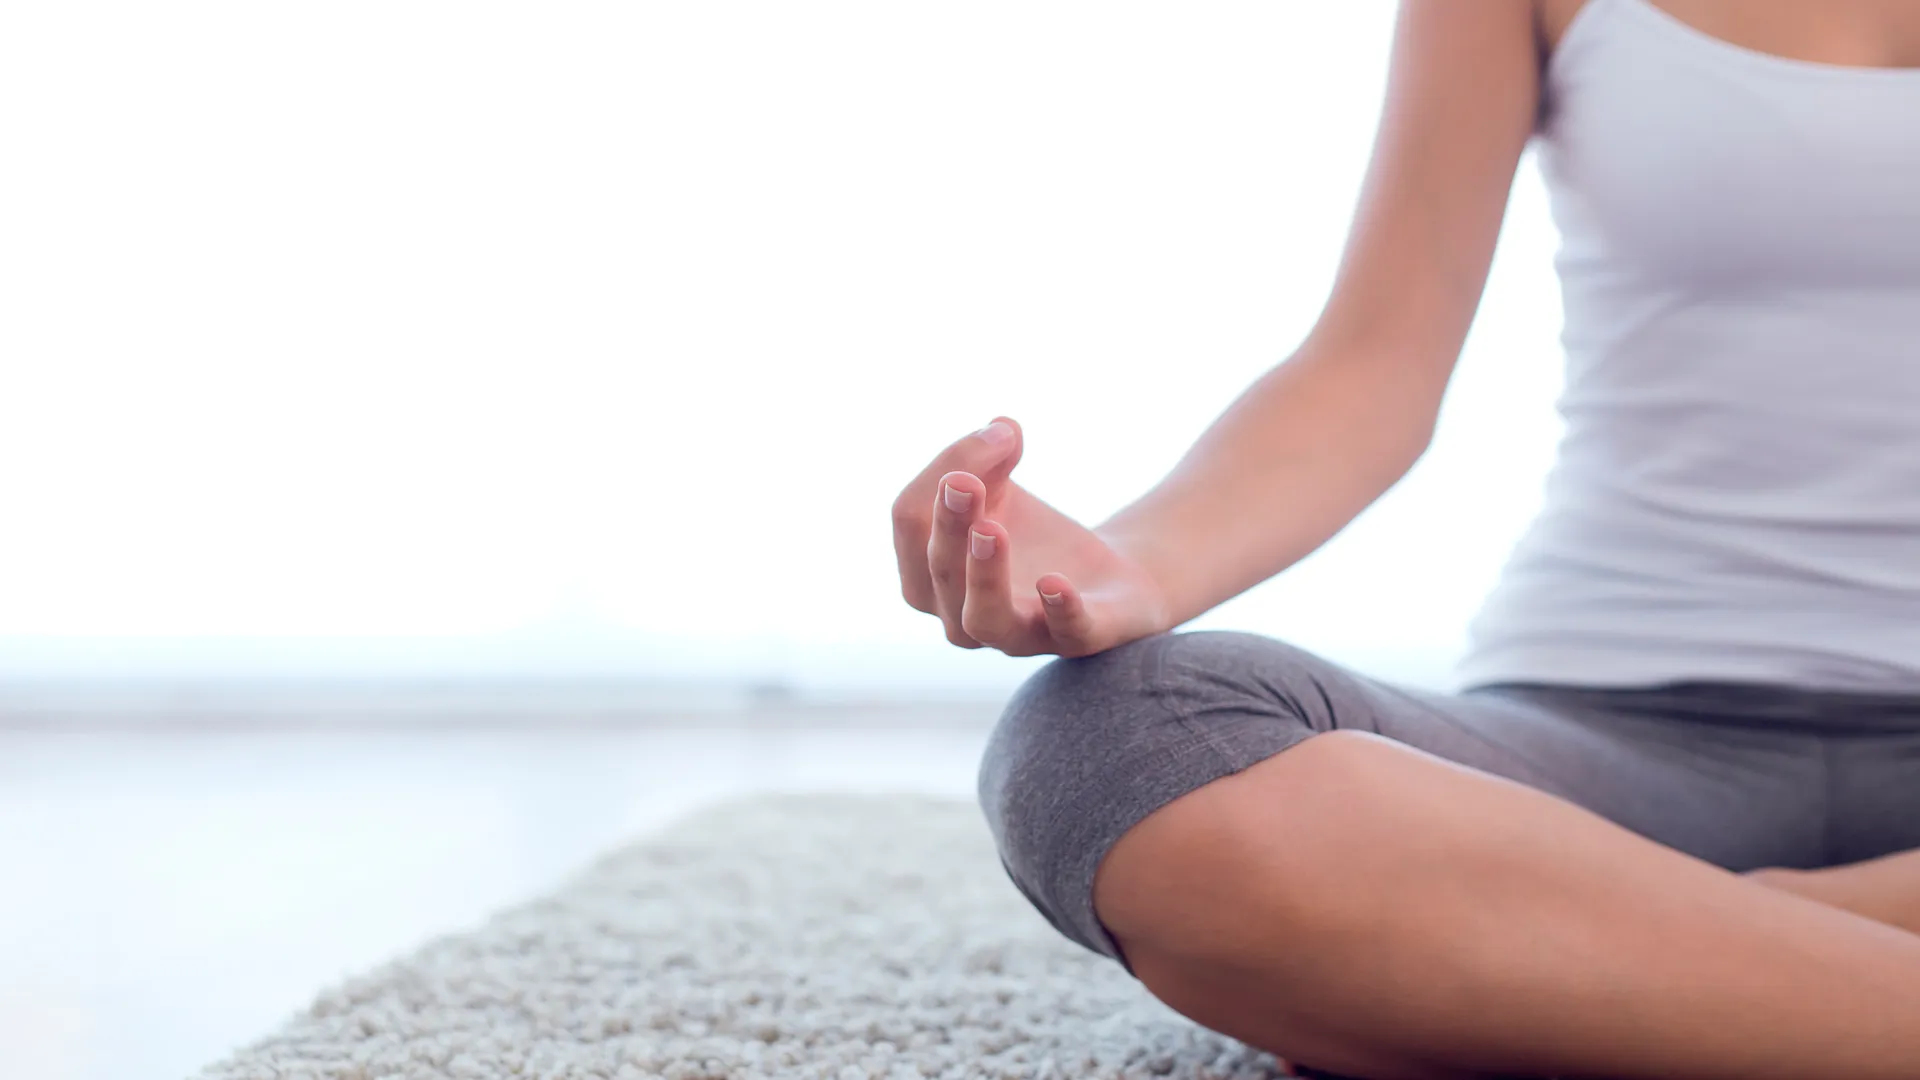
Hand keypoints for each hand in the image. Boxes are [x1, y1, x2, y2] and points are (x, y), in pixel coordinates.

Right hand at [891, 416, 1173, 657]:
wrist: (1106, 579)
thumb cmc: (1034, 537)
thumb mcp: (1002, 489)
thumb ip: (990, 455)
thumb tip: (1001, 430)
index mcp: (929, 578)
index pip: (910, 522)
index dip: (944, 471)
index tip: (998, 434)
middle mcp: (961, 617)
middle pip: (939, 569)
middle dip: (949, 523)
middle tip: (964, 482)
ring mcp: (1019, 635)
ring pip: (984, 618)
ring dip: (983, 575)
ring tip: (990, 530)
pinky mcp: (1079, 638)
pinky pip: (1066, 632)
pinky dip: (1059, 609)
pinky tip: (1053, 582)